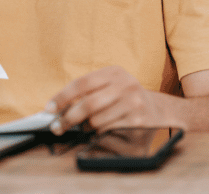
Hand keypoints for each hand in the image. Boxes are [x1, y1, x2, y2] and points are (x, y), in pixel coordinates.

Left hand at [44, 65, 180, 134]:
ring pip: (97, 121)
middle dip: (68, 118)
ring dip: (86, 128)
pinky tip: (100, 132)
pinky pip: (109, 132)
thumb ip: (87, 93)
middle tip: (56, 127)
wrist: (160, 111)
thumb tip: (57, 108)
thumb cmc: (125, 99)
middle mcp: (126, 85)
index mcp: (114, 72)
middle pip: (88, 104)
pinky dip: (99, 135)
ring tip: (85, 127)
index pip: (81, 84)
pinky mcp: (139, 122)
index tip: (48, 109)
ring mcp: (134, 103)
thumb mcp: (110, 86)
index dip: (62, 97)